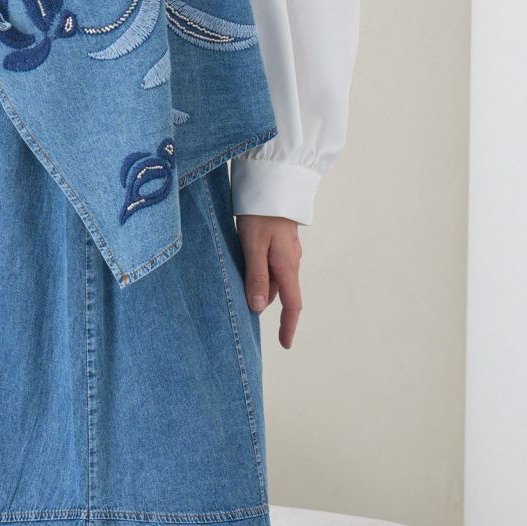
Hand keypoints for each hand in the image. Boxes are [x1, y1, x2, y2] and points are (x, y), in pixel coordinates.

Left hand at [236, 213, 303, 347]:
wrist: (271, 181)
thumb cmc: (260, 212)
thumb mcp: (253, 246)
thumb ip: (256, 277)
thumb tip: (259, 308)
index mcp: (287, 265)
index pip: (292, 304)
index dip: (288, 326)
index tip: (285, 344)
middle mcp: (291, 260)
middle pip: (279, 291)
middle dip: (262, 300)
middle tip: (238, 306)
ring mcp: (286, 249)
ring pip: (272, 276)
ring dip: (257, 282)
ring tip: (233, 277)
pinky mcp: (279, 239)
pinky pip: (270, 263)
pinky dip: (258, 269)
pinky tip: (241, 261)